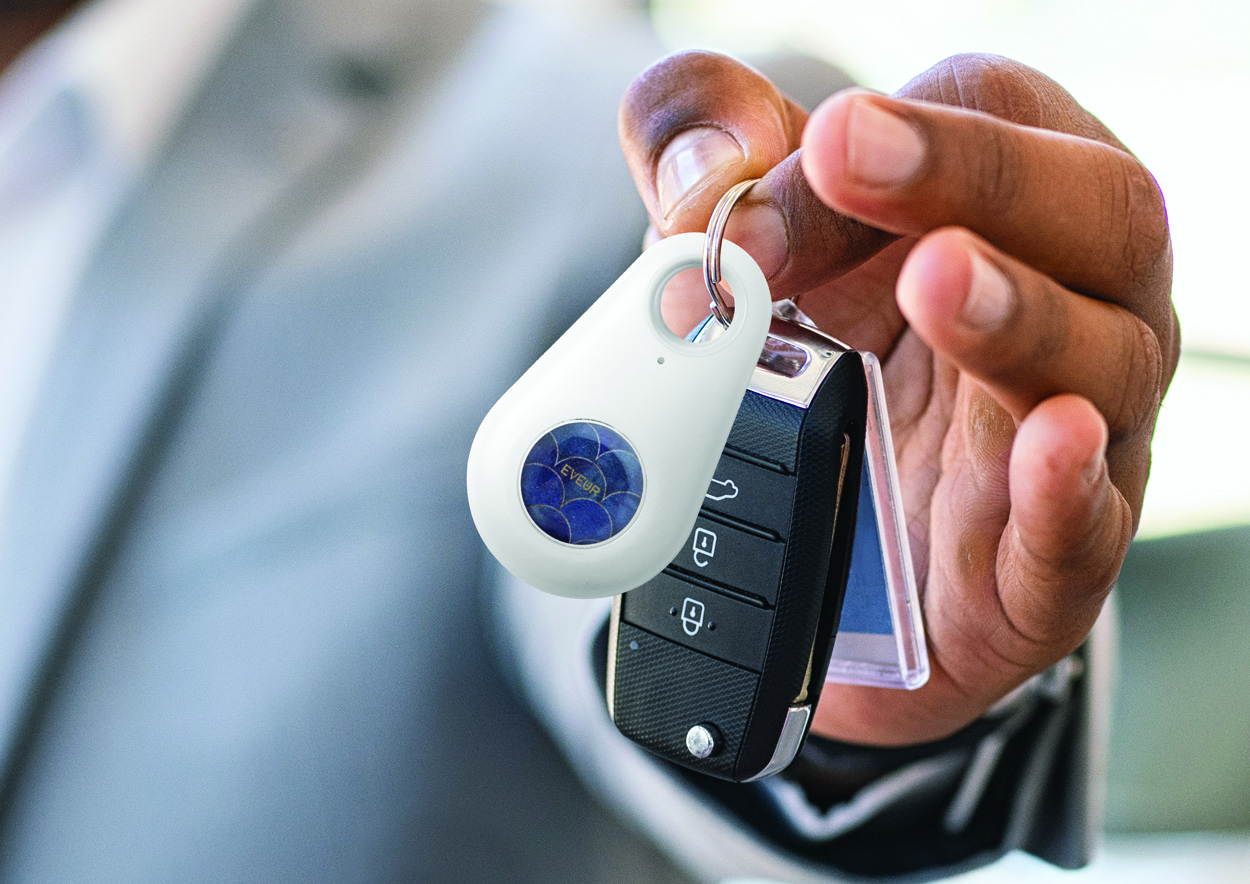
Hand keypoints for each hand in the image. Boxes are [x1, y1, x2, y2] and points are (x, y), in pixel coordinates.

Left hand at [618, 51, 1178, 745]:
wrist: (829, 545)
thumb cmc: (815, 357)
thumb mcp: (747, 233)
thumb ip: (704, 153)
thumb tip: (702, 180)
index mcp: (1003, 205)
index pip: (994, 119)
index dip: (910, 131)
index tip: (816, 148)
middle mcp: (1071, 304)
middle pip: (1096, 215)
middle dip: (975, 179)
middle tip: (854, 163)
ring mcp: (1082, 437)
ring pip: (1103, 364)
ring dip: (1017, 315)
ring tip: (933, 283)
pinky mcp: (1049, 564)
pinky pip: (1086, 529)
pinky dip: (1065, 489)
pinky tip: (1048, 441)